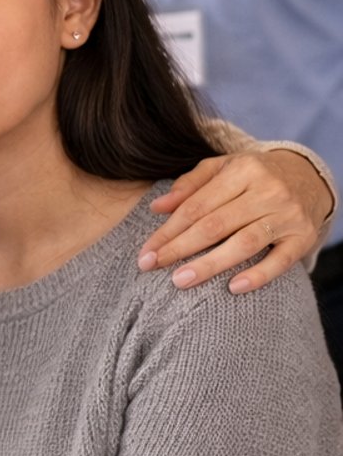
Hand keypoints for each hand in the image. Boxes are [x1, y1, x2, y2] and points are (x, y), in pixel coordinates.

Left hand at [140, 148, 330, 292]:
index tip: (146, 251)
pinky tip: (233, 287)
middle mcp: (267, 191)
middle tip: (152, 267)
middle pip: (215, 225)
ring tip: (181, 280)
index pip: (196, 206)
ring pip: (244, 243)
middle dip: (180, 248)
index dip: (168, 230)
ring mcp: (287, 215)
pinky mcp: (304, 237)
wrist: (309, 177)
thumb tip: (157, 208)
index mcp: (242, 170)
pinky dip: (258, 275)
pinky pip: (281, 260)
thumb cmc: (253, 175)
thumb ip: (189, 185)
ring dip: (210, 264)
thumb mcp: (222, 168)